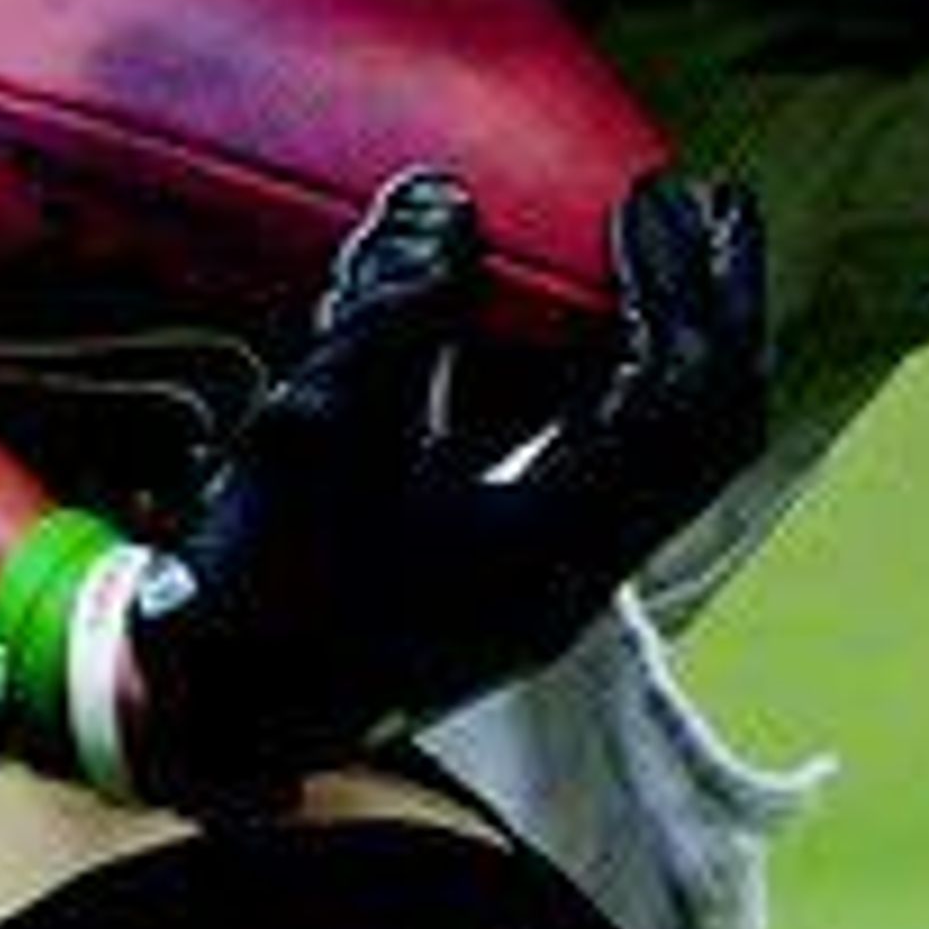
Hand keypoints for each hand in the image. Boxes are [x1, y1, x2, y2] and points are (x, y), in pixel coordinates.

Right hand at [124, 161, 767, 803]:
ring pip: (655, 455)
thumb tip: (442, 205)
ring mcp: (545, 585)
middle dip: (714, 311)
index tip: (653, 200)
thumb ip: (389, 322)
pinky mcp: (503, 582)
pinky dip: (600, 386)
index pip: (677, 402)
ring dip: (665, 347)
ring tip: (658, 252)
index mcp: (555, 549)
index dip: (683, 287)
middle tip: (710, 209)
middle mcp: (575, 575)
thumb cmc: (260, 602)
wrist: (214, 728)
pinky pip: (593, 469)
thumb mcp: (316, 442)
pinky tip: (555, 333)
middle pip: (700, 432)